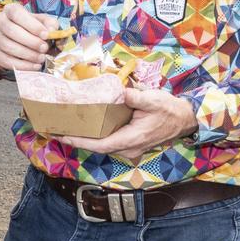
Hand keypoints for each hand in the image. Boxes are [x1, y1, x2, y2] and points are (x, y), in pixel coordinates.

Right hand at [0, 3, 60, 71]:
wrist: (16, 39)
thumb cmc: (30, 28)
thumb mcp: (41, 21)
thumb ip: (49, 23)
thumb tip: (52, 30)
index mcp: (10, 10)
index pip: (17, 14)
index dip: (32, 25)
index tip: (46, 35)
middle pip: (11, 31)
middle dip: (31, 42)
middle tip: (45, 49)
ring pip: (8, 47)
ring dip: (27, 54)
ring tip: (41, 58)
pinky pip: (5, 60)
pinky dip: (22, 65)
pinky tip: (34, 66)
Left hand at [55, 88, 199, 161]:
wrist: (185, 119)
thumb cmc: (170, 110)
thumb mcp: (154, 99)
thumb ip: (136, 97)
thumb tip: (121, 92)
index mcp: (131, 139)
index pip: (100, 145)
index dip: (80, 142)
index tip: (62, 135)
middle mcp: (128, 148)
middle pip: (96, 148)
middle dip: (75, 140)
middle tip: (54, 130)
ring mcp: (129, 148)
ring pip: (101, 146)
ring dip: (82, 139)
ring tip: (63, 128)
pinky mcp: (129, 143)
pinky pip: (107, 142)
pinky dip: (93, 137)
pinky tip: (82, 127)